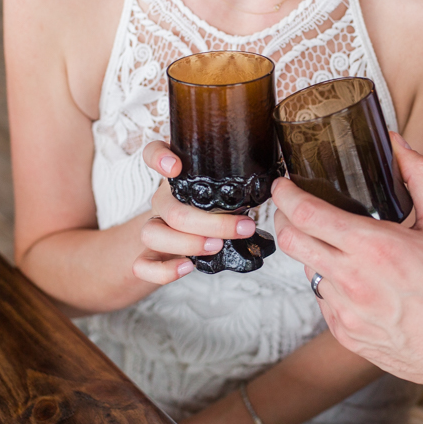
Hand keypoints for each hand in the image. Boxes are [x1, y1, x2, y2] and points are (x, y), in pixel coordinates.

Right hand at [135, 141, 258, 283]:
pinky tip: (187, 267)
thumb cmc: (211, 214)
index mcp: (178, 180)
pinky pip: (143, 265)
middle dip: (209, 221)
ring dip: (187, 241)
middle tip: (241, 227)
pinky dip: (163, 269)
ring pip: (153, 233)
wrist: (174, 245)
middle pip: (170, 207)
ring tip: (216, 247)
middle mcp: (161, 201)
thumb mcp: (222, 195)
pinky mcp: (149, 256)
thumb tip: (279, 183)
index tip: (176, 167)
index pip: (152, 154)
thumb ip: (239, 185)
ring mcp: (153, 227)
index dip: (158, 158)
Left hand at [272, 133, 422, 405]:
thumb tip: (398, 145)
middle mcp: (352, 280)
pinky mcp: (345, 333)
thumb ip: (421, 176)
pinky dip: (331, 285)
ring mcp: (344, 311)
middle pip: (291, 241)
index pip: (305, 214)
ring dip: (314, 254)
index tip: (283, 185)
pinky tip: (358, 281)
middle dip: (285, 218)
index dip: (285, 195)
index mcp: (373, 247)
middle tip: (294, 208)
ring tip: (342, 249)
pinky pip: (323, 300)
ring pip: (306, 271)